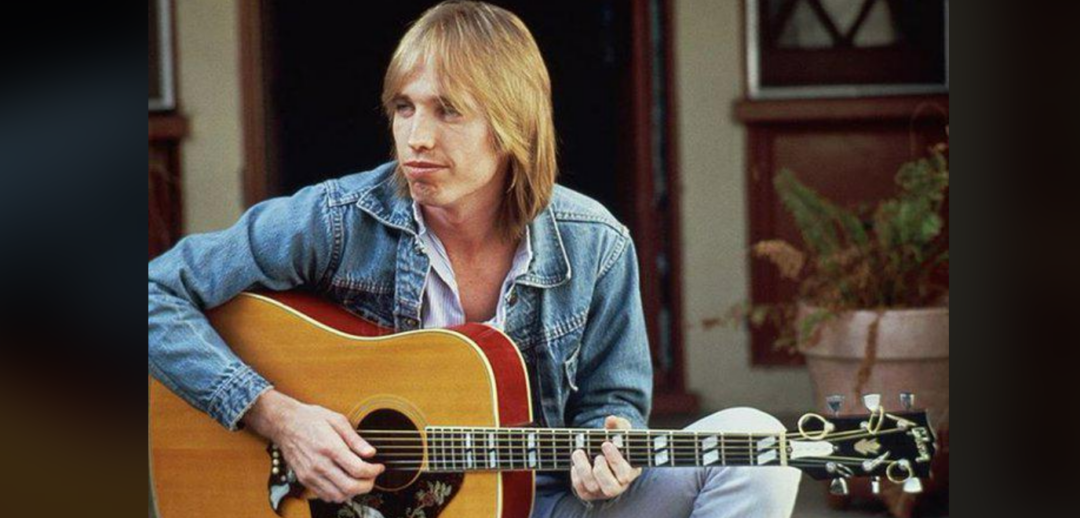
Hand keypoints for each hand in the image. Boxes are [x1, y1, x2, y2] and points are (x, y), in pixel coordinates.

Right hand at [243, 389, 384, 502]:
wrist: (285, 424)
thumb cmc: (311, 419)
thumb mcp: (337, 420)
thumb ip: (355, 439)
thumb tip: (370, 452)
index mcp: (330, 447)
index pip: (358, 469)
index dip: (374, 471)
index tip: (379, 467)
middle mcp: (320, 464)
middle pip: (350, 487)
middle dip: (367, 485)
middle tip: (372, 477)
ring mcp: (311, 474)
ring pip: (338, 495)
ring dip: (354, 492)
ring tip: (360, 481)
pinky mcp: (305, 479)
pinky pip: (325, 496)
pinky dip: (339, 494)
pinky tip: (344, 484)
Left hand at [570, 416, 641, 500]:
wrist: (604, 452)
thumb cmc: (616, 442)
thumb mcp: (620, 431)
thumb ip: (618, 424)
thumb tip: (611, 419)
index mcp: (630, 471)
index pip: (624, 474)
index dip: (614, 460)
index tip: (605, 444)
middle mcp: (618, 485)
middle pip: (610, 488)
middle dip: (600, 470)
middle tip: (596, 455)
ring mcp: (603, 491)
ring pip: (593, 487)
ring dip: (583, 469)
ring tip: (578, 452)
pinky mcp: (589, 493)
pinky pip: (582, 491)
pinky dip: (576, 477)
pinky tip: (575, 464)